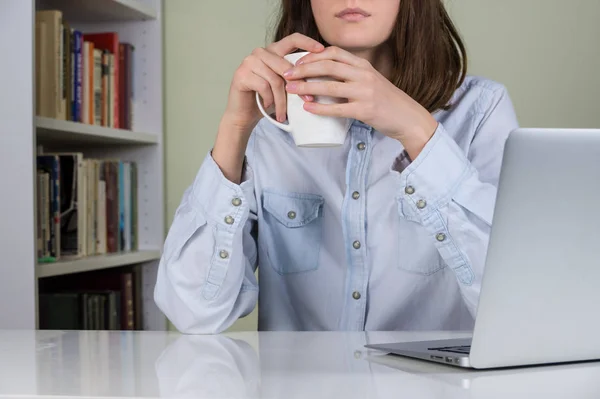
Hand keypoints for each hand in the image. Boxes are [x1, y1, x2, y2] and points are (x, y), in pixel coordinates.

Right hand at [213, 34, 323, 183]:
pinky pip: (264, 86)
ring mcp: (249, 61)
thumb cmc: (267, 100)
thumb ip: (296, 77)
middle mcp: (260, 52)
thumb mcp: (285, 87)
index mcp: (273, 51)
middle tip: (308, 101)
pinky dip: (269, 100)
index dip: (308, 42)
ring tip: (283, 113)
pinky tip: (268, 107)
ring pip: (276, 79)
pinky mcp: (241, 74)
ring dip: (282, 100)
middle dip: (299, 85)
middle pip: (286, 65)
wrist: (243, 115)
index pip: (292, 39)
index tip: (322, 50)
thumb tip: (323, 79)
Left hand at [283, 46, 438, 158]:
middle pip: (328, 66)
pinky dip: (320, 107)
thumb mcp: (370, 82)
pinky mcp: (365, 110)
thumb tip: (324, 79)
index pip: (334, 52)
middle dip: (303, 69)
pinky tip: (308, 107)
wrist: (407, 118)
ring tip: (291, 90)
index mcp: (363, 66)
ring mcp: (365, 92)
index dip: (313, 56)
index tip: (298, 62)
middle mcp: (364, 75)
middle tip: (287, 75)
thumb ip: (352, 77)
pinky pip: (337, 108)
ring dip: (307, 86)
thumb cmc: (386, 102)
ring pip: (330, 85)